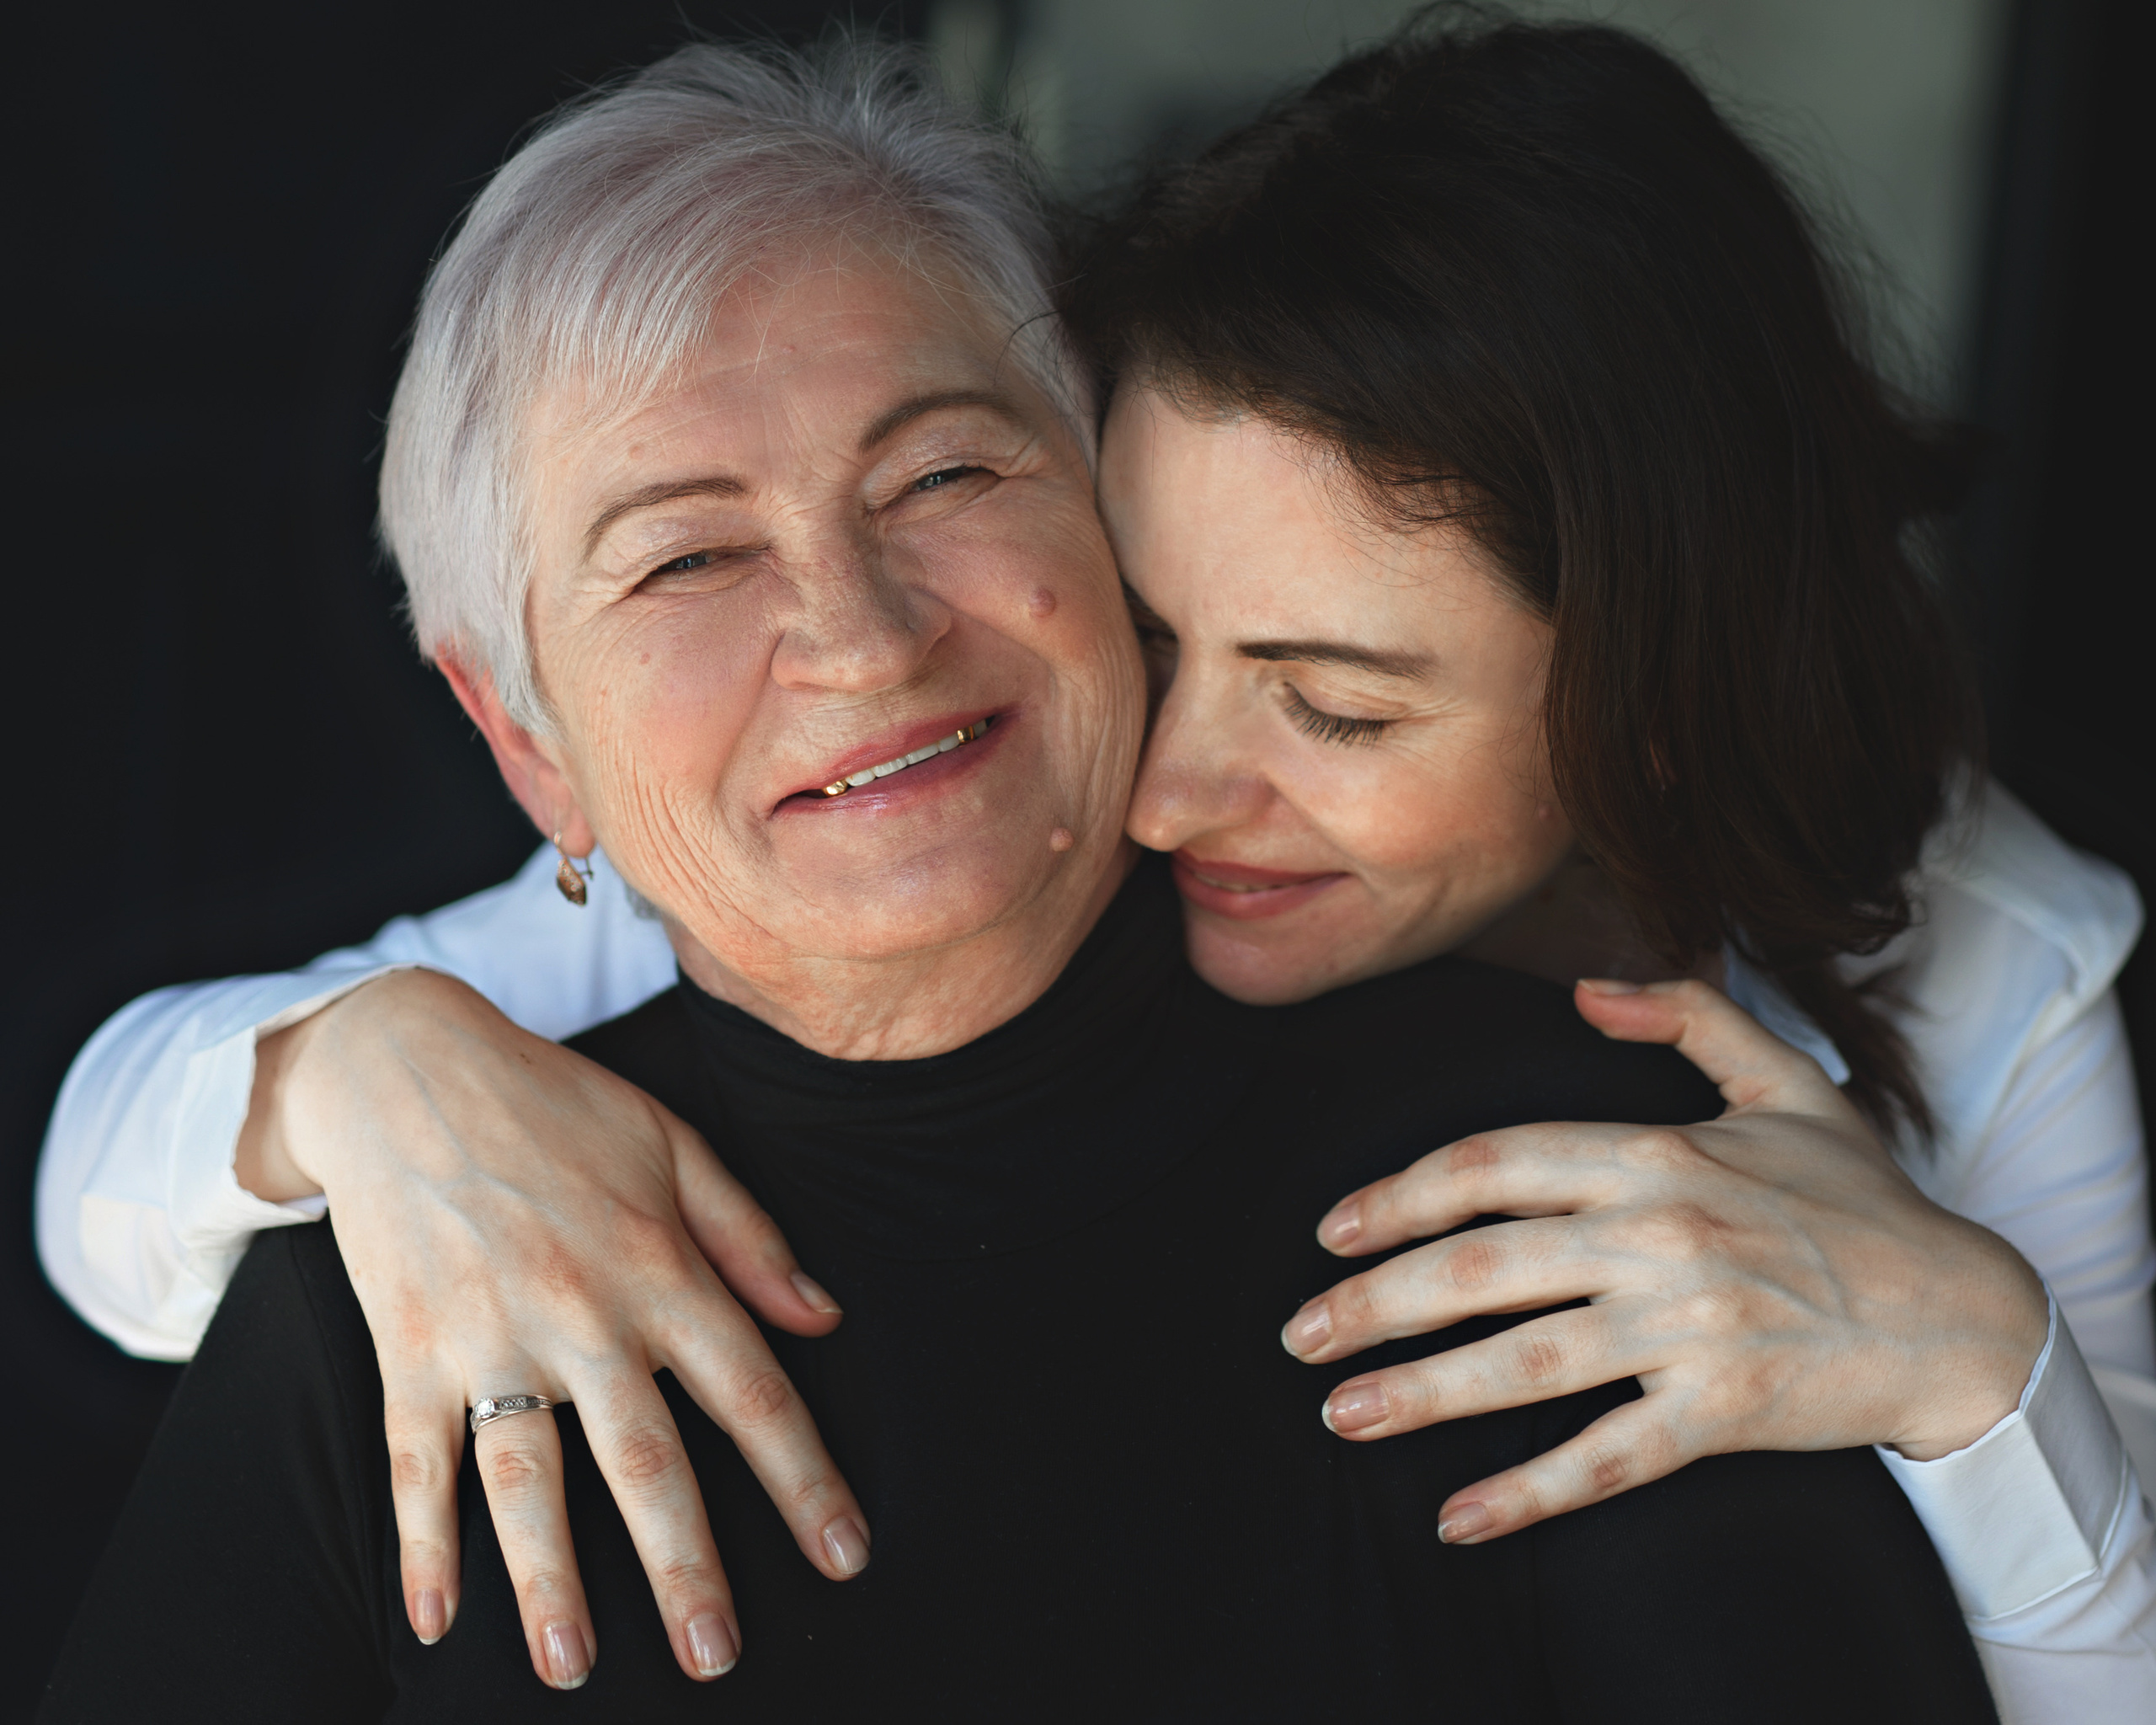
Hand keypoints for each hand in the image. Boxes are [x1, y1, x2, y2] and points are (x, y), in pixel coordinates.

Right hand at [236, 968, 868, 1688]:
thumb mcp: (675, 1142)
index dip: (803, 1477)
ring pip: (525, 1480)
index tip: (845, 1553)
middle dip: (687, 1565)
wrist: (406, 1066)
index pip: (750, 1389)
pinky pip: (414, 1463)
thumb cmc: (555, 1105)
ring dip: (550, 1580)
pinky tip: (434, 1619)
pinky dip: (421, 1545)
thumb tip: (824, 1318)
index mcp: (659, 1265)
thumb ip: (751, 1236)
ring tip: (574, 1666)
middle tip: (716, 1655)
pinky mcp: (407, 1351)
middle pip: (646, 1459)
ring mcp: (486, 1336)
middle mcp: (580, 1313)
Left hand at [1278, 977, 2048, 1544]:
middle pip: (1481, 1267)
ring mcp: (1690, 1327)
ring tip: (1340, 1412)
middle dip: (1375, 1302)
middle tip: (1300, 1333)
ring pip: (1526, 1363)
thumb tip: (1587, 987)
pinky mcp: (1724, 1411)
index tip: (1333, 1231)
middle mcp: (1660, 1234)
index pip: (1492, 1165)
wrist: (1965, 1312)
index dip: (1400, 1197)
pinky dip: (1529, 1493)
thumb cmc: (1860, 1197)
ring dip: (1421, 1392)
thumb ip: (1685, 1015)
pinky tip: (1457, 1518)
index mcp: (1656, 1154)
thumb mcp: (1783, 1080)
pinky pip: (1608, 1457)